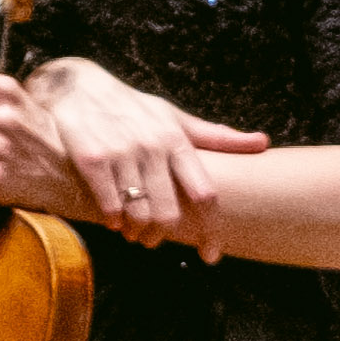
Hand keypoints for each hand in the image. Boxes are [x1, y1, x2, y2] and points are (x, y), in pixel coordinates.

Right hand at [20, 54, 269, 244]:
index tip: (211, 254)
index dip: (211, 230)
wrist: (77, 85)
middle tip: (155, 241)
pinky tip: (113, 222)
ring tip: (133, 232)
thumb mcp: (175, 117)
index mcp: (177, 141)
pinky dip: (113, 221)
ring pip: (139, 213)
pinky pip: (109, 205)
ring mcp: (122, 154)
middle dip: (163, 236)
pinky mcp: (92, 159)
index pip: (205, 194)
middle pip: (170, 213)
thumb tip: (263, 142)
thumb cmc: (133, 107)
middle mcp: (153, 148)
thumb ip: (216, 137)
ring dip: (137, 232)